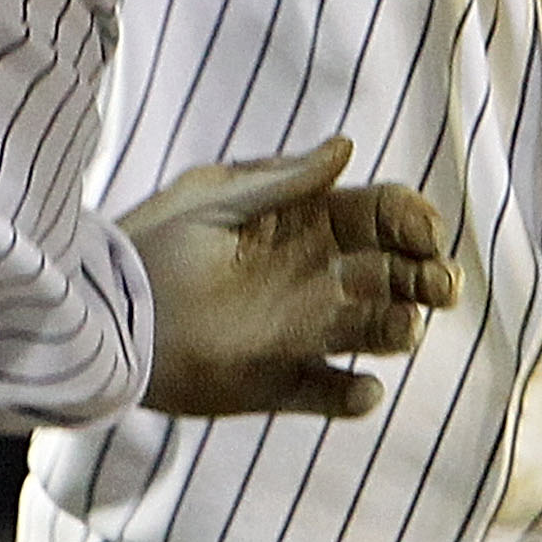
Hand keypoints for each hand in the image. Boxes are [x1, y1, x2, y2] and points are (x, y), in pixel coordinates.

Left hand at [124, 137, 460, 419]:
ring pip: (373, 329)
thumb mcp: (215, 200)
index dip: (412, 220)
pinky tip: (361, 390)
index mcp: (303, 223)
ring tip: (400, 330)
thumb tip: (348, 147)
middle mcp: (312, 276)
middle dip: (426, 277)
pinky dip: (353, 394)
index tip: (425, 231)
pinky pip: (330, 391)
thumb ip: (281, 180)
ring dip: (398, 330)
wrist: (101, 312)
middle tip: (440, 287)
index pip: (380, 217)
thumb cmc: (153, 240)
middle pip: (392, 274)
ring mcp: (299, 330)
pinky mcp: (276, 382)